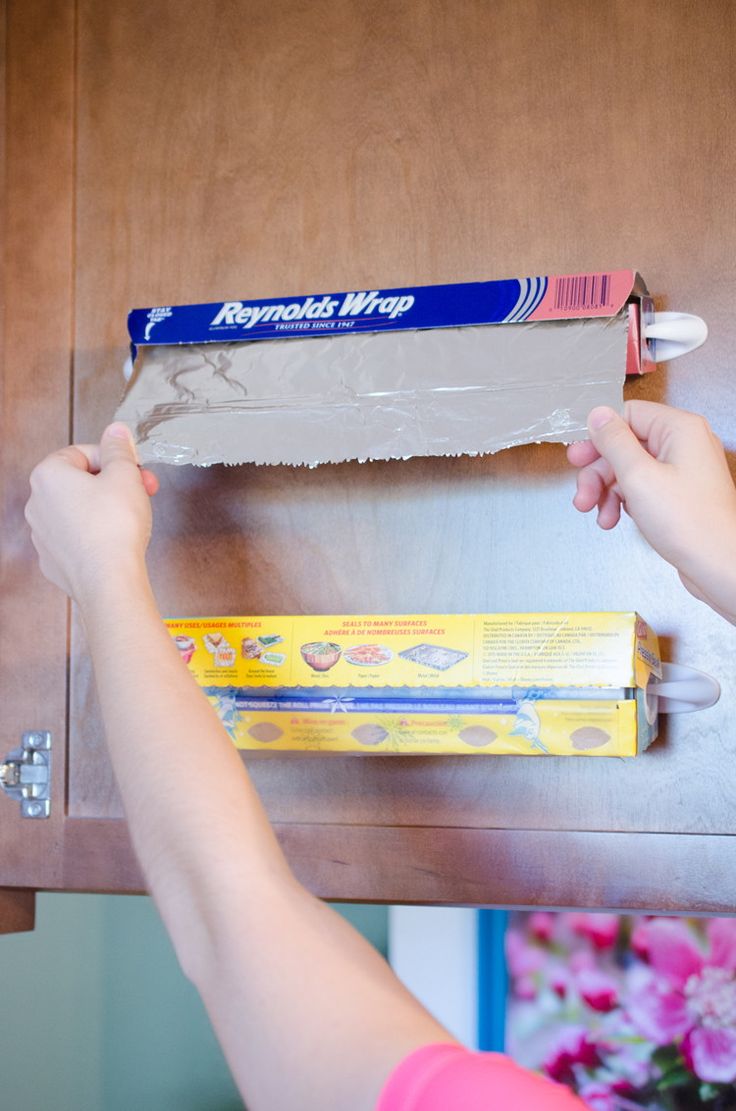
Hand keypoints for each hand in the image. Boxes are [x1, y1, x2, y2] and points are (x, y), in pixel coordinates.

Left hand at [25, 423, 158, 603]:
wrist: (108, 581)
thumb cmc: (114, 528)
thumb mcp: (125, 475)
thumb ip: (119, 448)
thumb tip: (116, 431)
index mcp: (49, 475)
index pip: (83, 452)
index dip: (115, 459)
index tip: (134, 469)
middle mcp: (37, 503)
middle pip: (80, 481)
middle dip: (114, 484)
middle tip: (142, 491)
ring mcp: (42, 534)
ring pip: (78, 510)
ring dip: (105, 508)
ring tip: (131, 519)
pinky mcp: (53, 560)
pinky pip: (76, 537)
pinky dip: (96, 535)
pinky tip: (116, 542)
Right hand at [567, 401, 735, 622]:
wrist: (718, 565)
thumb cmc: (689, 523)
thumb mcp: (638, 476)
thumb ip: (614, 441)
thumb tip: (598, 414)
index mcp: (679, 429)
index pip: (628, 415)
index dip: (599, 437)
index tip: (578, 457)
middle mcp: (684, 444)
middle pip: (626, 445)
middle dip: (599, 472)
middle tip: (582, 493)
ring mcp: (683, 470)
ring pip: (630, 469)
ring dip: (607, 491)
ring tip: (596, 514)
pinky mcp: (679, 494)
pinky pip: (643, 488)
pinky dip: (624, 502)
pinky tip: (613, 520)